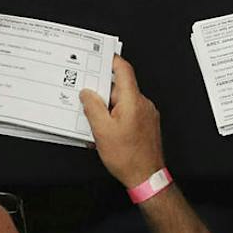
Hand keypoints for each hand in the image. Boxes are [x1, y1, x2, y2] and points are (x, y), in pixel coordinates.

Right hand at [80, 57, 164, 186]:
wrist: (146, 176)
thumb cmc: (127, 157)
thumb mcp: (102, 131)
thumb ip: (93, 108)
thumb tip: (87, 93)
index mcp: (133, 101)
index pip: (124, 70)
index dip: (112, 61)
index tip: (100, 57)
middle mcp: (143, 104)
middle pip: (120, 88)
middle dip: (102, 92)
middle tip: (86, 98)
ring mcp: (147, 114)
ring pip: (123, 101)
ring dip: (108, 107)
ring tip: (95, 122)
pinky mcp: (147, 124)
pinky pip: (129, 112)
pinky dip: (116, 116)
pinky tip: (106, 130)